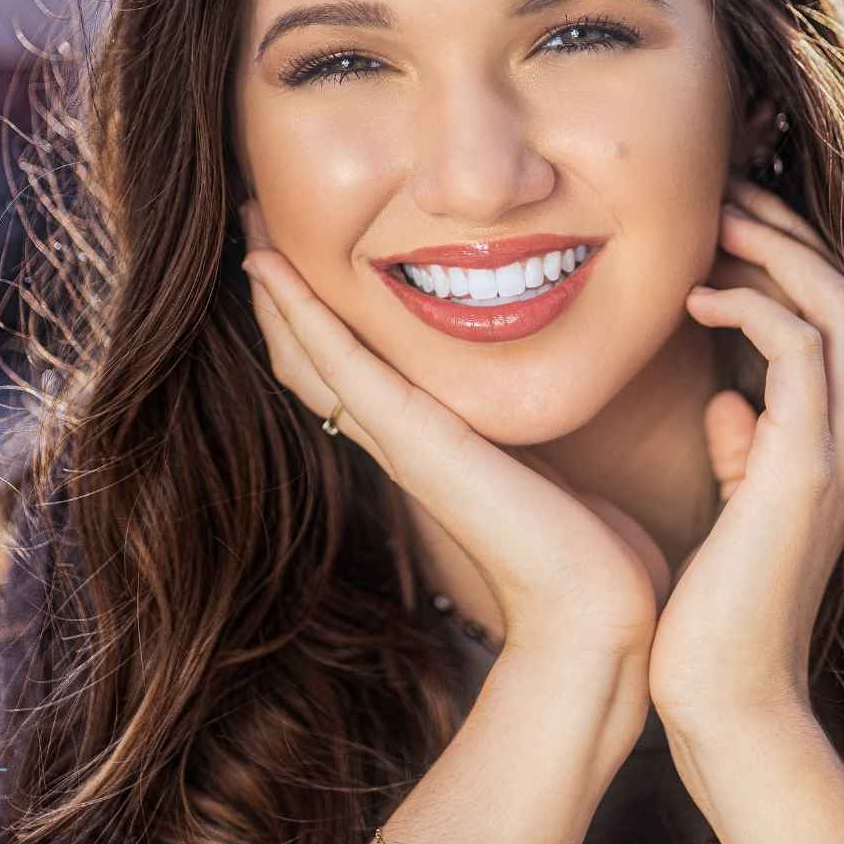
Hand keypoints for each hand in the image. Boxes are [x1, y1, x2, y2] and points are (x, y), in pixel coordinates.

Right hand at [237, 198, 668, 671]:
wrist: (594, 614)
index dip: (319, 319)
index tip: (302, 257)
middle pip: (313, 363)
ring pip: (311, 357)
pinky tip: (269, 270)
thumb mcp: (557, 474)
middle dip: (283, 297)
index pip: (353, 374)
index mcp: (430, 446)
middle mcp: (401, 443)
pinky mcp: (414, 441)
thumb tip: (559, 426)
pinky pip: (341, 365)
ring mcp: (400, 442)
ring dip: (278, 292)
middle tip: (254, 229)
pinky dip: (299, 313)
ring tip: (249, 231)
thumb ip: (538, 444)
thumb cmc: (592, 554)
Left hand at [647, 175, 843, 723]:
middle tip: (721, 189)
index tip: (721, 223)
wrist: (730, 701)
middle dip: (787, 231)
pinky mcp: (808, 468)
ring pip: (837, 305)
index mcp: (832, 445)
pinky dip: (749, 307)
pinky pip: (799, 349)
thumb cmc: (711, 614)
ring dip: (775, 249)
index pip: (831, 321)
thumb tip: (729, 403)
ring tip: (712, 216)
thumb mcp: (732, 514)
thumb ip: (743, 453)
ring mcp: (839, 452)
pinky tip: (692, 302)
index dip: (785, 261)